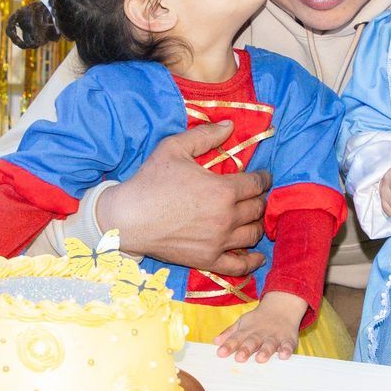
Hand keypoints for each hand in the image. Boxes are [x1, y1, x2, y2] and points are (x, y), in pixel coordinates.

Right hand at [97, 122, 270, 277]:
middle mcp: (226, 217)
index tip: (263, 177)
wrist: (127, 218)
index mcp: (223, 190)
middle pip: (257, 208)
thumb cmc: (150, 181)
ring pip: (253, 234)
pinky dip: (252, 261)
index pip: (256, 184)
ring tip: (252, 218)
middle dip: (259, 199)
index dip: (263, 178)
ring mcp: (218, 242)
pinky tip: (257, 256)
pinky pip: (239, 265)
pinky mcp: (208, 260)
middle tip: (254, 195)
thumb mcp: (174, 148)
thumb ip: (205, 135)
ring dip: (257, 224)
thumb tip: (230, 125)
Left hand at [214, 292, 307, 363]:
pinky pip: (288, 345)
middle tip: (240, 358)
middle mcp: (260, 334)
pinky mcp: (288, 339)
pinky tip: (284, 356)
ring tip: (260, 359)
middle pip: (252, 341)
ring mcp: (274, 336)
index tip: (221, 353)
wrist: (282, 307)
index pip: (236, 338)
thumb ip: (230, 333)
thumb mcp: (243, 323)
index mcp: (247, 331)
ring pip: (269, 344)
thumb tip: (215, 341)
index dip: (228, 346)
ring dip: (265, 351)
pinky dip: (286, 350)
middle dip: (246, 349)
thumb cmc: (259, 320)